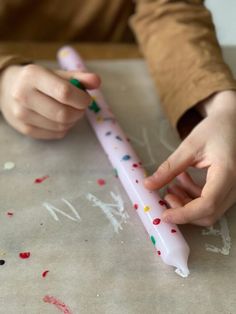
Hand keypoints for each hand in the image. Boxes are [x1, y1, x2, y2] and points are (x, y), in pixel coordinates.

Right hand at [0, 64, 99, 138]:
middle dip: (79, 112)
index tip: (86, 99)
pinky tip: (60, 119)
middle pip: (63, 114)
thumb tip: (97, 81)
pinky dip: (65, 128)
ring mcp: (22, 115)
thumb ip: (79, 77)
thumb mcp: (57, 74)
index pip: (64, 92)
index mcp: (33, 75)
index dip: (81, 99)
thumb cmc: (38, 81)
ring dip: (73, 121)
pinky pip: (56, 134)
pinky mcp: (25, 129)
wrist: (7, 88)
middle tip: (80, 107)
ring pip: (61, 126)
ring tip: (69, 111)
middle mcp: (23, 95)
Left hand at [145, 91, 235, 225]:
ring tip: (171, 185)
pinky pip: (211, 201)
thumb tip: (148, 185)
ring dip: (187, 203)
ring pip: (210, 210)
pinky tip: (182, 180)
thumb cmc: (214, 129)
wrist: (232, 122)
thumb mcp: (189, 147)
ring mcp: (234, 189)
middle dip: (184, 211)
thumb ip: (169, 168)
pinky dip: (194, 196)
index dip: (184, 214)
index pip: (207, 204)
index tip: (164, 215)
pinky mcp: (229, 188)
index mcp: (227, 173)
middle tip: (166, 196)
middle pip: (209, 213)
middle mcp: (235, 185)